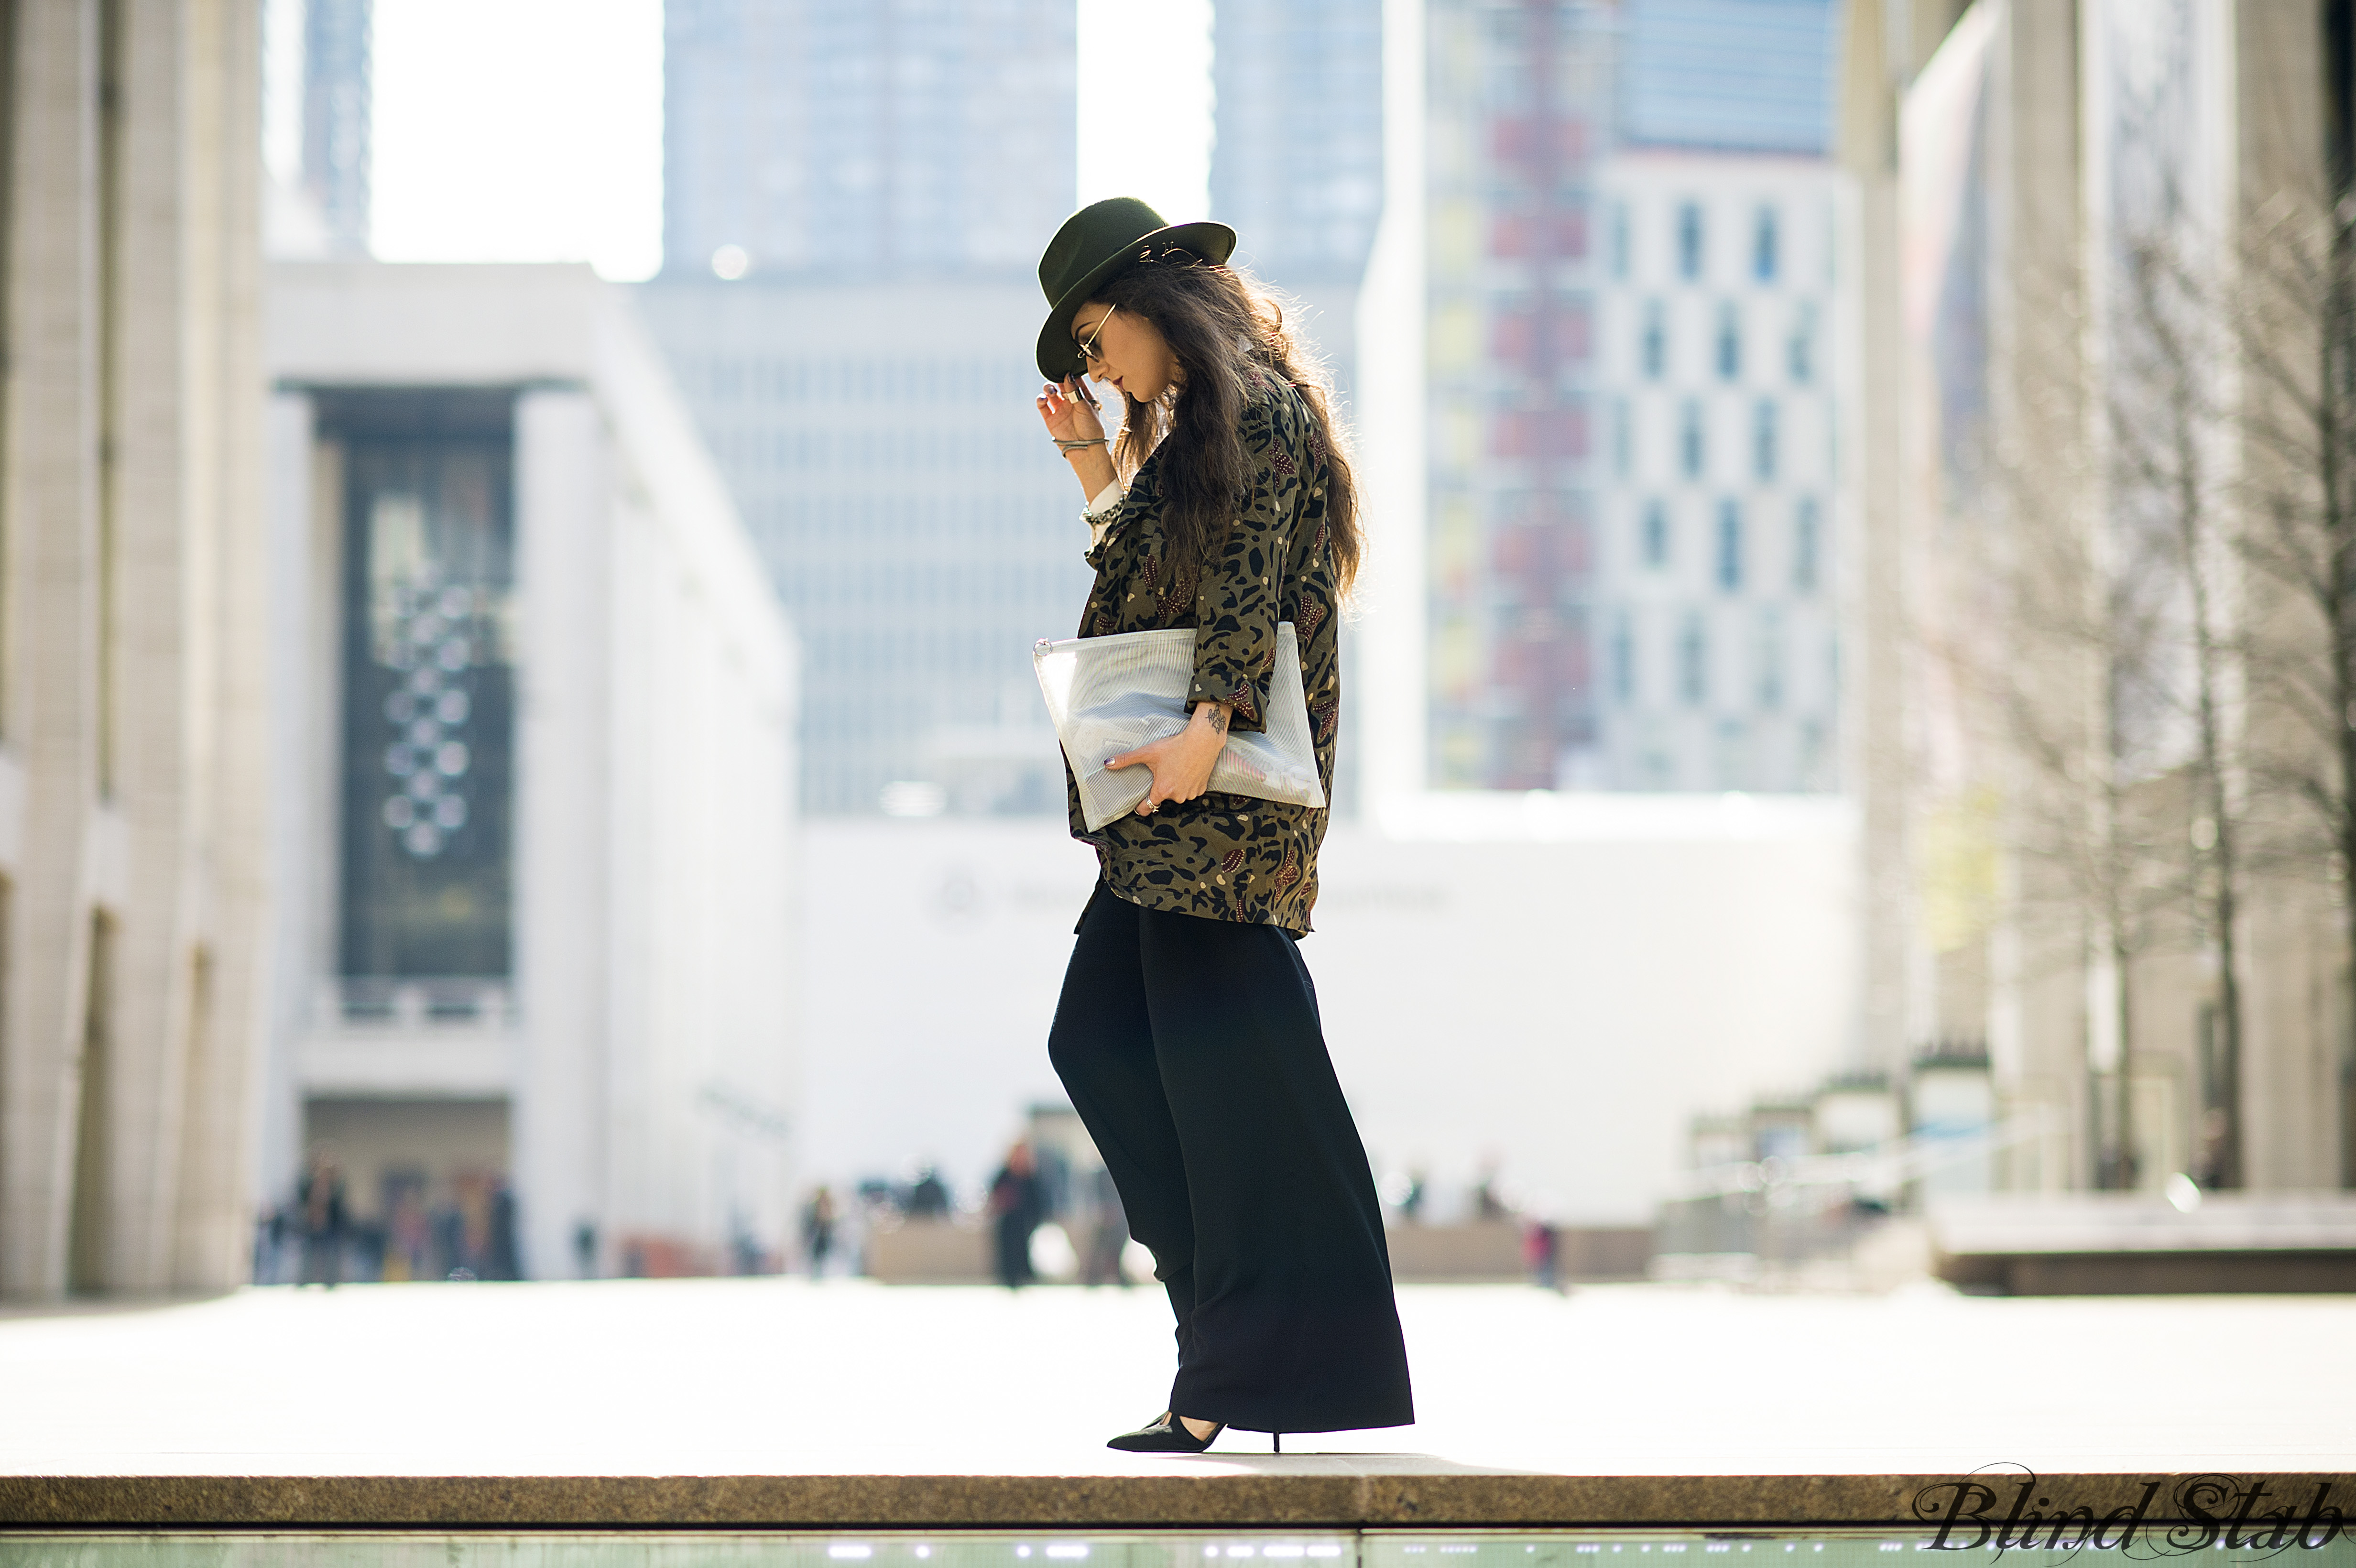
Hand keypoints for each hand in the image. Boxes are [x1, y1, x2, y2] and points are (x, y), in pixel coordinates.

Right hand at [1040, 376, 1117, 501]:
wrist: (1085, 450)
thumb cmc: (1091, 429)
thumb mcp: (1086, 407)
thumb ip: (1075, 391)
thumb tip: (1067, 375)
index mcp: (1082, 397)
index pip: (1074, 380)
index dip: (1069, 373)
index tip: (1066, 367)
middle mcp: (1070, 402)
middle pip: (1061, 385)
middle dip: (1057, 379)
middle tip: (1056, 378)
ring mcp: (1060, 410)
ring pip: (1050, 393)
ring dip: (1048, 388)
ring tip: (1051, 391)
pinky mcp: (1050, 419)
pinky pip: (1042, 406)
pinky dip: (1040, 400)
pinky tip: (1043, 399)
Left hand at [1106, 703, 1230, 815]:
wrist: (1202, 740)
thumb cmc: (1175, 746)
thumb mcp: (1148, 752)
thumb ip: (1127, 760)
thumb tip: (1107, 764)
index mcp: (1162, 790)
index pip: (1147, 808)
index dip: (1140, 806)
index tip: (1138, 803)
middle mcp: (1177, 796)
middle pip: (1163, 797)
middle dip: (1161, 788)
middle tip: (1162, 772)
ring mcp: (1191, 794)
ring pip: (1177, 794)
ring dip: (1175, 786)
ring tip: (1175, 769)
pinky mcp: (1201, 789)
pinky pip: (1190, 790)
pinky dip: (1187, 783)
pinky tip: (1187, 771)